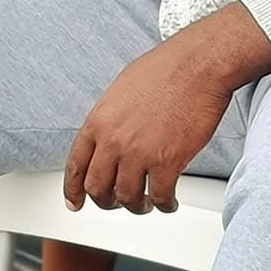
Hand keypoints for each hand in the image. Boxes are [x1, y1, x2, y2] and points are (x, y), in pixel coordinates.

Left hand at [63, 5, 270, 214]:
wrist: (198, 65)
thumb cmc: (166, 69)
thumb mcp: (121, 89)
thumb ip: (110, 118)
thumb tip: (109, 136)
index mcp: (99, 121)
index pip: (75, 165)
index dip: (73, 189)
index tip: (74, 202)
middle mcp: (114, 140)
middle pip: (98, 188)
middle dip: (105, 201)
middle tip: (115, 203)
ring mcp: (140, 153)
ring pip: (128, 198)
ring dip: (136, 206)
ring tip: (146, 203)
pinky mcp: (168, 162)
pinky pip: (159, 196)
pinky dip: (164, 204)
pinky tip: (168, 201)